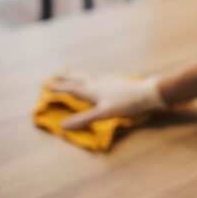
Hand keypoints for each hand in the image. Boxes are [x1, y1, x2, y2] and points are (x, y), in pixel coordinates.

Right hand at [51, 72, 167, 129]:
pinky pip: (99, 76)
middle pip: (79, 78)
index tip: (47, 86)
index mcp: (92, 90)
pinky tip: (98, 78)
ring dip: (78, 74)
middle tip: (56, 73)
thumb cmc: (126, 104)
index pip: (72, 88)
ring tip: (73, 72)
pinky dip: (91, 76)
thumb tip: (62, 125)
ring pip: (89, 75)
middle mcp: (98, 82)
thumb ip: (83, 119)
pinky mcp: (118, 80)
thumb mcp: (103, 114)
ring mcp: (109, 79)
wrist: (149, 93)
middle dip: (67, 77)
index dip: (60, 88)